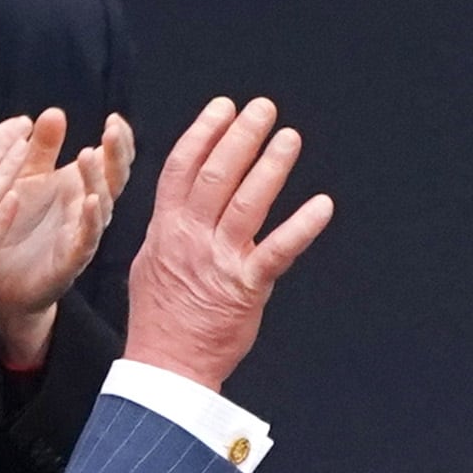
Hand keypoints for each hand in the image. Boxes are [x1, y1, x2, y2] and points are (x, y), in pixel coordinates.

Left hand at [0, 111, 134, 370]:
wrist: (3, 278)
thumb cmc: (20, 224)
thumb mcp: (28, 178)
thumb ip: (41, 148)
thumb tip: (55, 111)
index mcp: (81, 187)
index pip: (110, 161)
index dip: (118, 141)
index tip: (115, 118)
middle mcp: (88, 210)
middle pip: (114, 179)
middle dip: (117, 153)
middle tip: (112, 128)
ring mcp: (82, 235)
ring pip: (102, 206)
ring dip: (98, 180)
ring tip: (89, 155)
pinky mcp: (70, 260)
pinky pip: (86, 240)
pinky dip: (91, 221)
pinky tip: (91, 201)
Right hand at [122, 97, 335, 394]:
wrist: (167, 366)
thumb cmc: (162, 319)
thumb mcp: (150, 263)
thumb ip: (169, 229)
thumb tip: (180, 204)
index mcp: (166, 228)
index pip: (182, 167)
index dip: (204, 132)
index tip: (223, 107)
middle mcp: (192, 237)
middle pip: (216, 174)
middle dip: (241, 136)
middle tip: (263, 109)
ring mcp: (219, 260)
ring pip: (248, 202)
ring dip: (271, 166)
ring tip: (289, 138)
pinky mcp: (246, 287)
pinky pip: (278, 250)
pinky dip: (302, 226)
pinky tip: (322, 204)